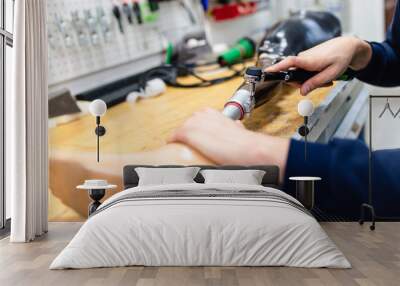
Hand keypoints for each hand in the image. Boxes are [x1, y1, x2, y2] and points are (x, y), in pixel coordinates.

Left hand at [169, 108, 289, 181]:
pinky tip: (174, 150)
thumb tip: (234, 128)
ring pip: (178, 131)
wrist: (247, 148)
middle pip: (185, 125)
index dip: (194, 132)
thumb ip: (232, 126)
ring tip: (183, 151)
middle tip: (190, 147)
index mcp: (211, 112)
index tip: (196, 139)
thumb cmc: (245, 142)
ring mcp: (193, 123)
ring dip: (180, 141)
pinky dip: (172, 145)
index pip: (194, 121)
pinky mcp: (187, 133)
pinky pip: (173, 138)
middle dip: (187, 136)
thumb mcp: (237, 129)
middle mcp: (200, 114)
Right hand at [265, 36, 371, 94]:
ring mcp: (304, 58)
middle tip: (321, 85)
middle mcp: (303, 58)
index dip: (277, 67)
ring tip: (327, 80)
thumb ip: (315, 83)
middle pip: (293, 75)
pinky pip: (304, 71)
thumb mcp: (331, 74)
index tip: (267, 71)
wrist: (348, 46)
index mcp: (308, 60)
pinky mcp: (306, 59)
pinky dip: (312, 76)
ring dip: (310, 80)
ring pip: (299, 74)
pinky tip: (323, 76)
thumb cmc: (341, 58)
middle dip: (304, 84)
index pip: (288, 63)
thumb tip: (302, 91)